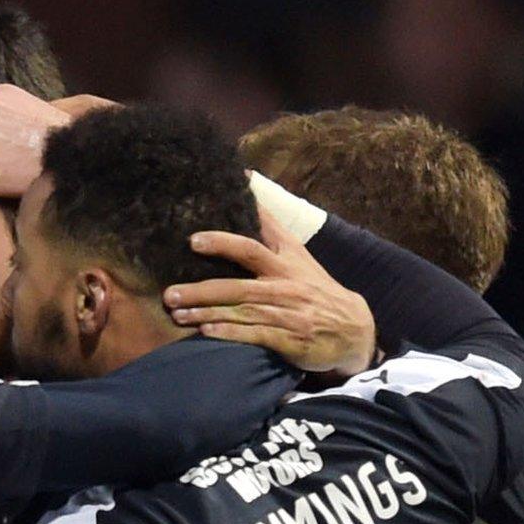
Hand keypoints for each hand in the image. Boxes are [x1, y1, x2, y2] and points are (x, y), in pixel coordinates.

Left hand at [164, 209, 377, 375]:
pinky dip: (230, 333)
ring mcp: (288, 313)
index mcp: (287, 261)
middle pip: (239, 284)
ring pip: (242, 311)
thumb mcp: (300, 256)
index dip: (224, 241)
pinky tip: (206, 332)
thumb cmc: (317, 289)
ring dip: (207, 313)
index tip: (194, 240)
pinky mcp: (291, 339)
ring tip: (177, 313)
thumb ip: (272, 228)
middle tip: (169, 293)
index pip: (253, 245)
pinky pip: (255, 335)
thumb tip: (249, 184)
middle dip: (202, 289)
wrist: (354, 329)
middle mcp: (286, 285)